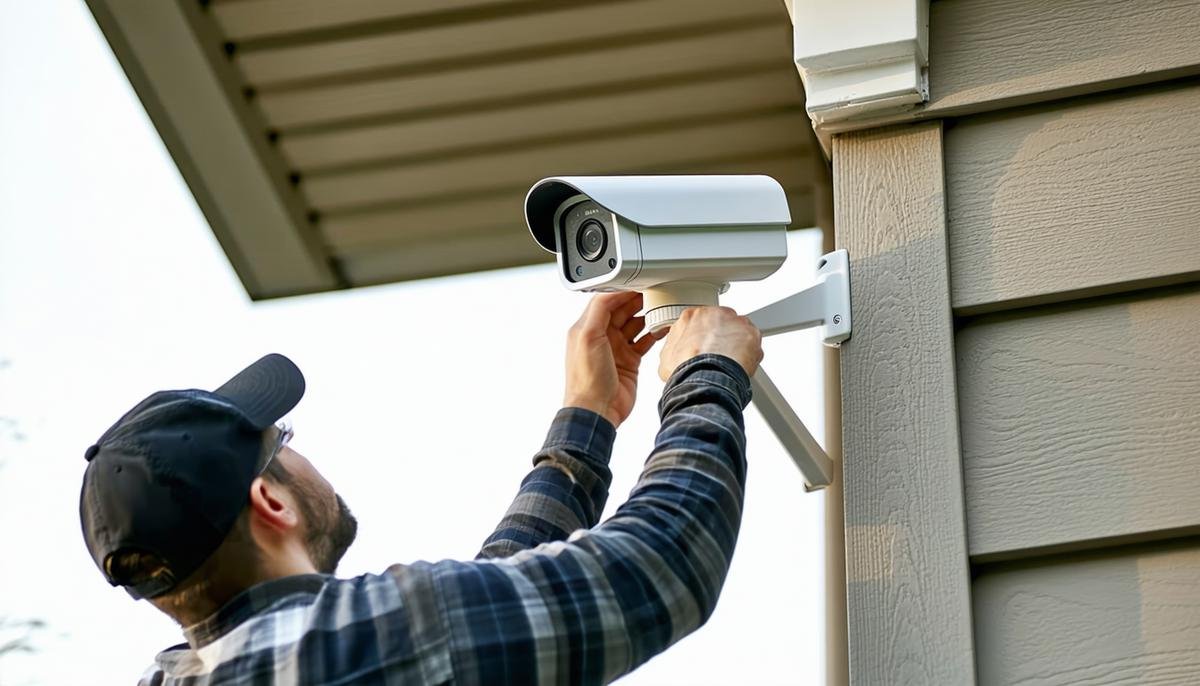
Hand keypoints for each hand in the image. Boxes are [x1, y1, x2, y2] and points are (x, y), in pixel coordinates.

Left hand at [563, 292, 663, 427]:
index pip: (607, 301)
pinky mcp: (630, 361)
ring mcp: (617, 349)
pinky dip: (655, 333)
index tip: (640, 283)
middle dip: (638, 300)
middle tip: (656, 291)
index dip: (623, 291)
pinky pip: (644, 342)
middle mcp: (602, 336)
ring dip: (648, 315)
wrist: (597, 410)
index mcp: (588, 328)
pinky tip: (664, 327)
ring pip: (636, 324)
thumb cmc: (587, 378)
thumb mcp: (588, 336)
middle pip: (623, 310)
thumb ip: (599, 310)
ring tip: (663, 306)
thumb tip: (612, 290)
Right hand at [658, 306, 762, 380]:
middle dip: (722, 336)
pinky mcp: (751, 332)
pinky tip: (741, 364)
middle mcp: (714, 313)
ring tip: (731, 361)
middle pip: (722, 322)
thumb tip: (677, 353)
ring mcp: (734, 321)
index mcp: (691, 316)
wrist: (704, 378)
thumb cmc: (686, 369)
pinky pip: (753, 341)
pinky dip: (750, 352)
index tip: (707, 347)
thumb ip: (675, 347)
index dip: (705, 336)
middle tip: (720, 355)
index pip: (701, 322)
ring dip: (737, 343)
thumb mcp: (667, 357)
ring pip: (739, 329)